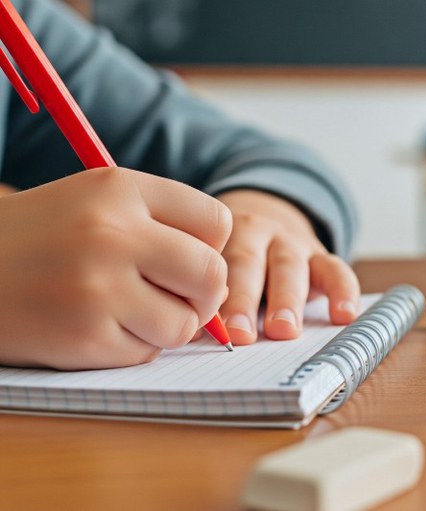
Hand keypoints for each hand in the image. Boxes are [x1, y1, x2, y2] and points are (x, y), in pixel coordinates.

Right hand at [0, 168, 231, 369]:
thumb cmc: (39, 237)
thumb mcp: (94, 202)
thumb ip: (161, 225)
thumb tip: (220, 278)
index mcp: (120, 188)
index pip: (216, 222)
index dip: (210, 247)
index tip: (188, 258)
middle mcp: (113, 232)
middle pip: (212, 275)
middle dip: (204, 295)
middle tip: (180, 298)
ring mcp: (99, 287)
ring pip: (185, 323)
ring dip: (167, 325)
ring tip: (130, 311)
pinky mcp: (84, 335)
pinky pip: (146, 352)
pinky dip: (132, 347)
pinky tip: (97, 327)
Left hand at [215, 190, 359, 343]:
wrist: (266, 216)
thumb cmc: (228, 258)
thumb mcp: (212, 264)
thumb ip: (204, 295)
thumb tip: (189, 336)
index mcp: (218, 235)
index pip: (210, 264)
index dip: (206, 298)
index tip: (200, 330)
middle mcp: (256, 232)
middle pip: (248, 262)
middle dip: (244, 300)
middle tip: (240, 334)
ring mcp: (292, 243)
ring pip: (290, 267)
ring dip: (287, 300)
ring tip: (284, 331)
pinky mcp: (322, 256)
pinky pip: (336, 270)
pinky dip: (343, 292)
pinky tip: (344, 316)